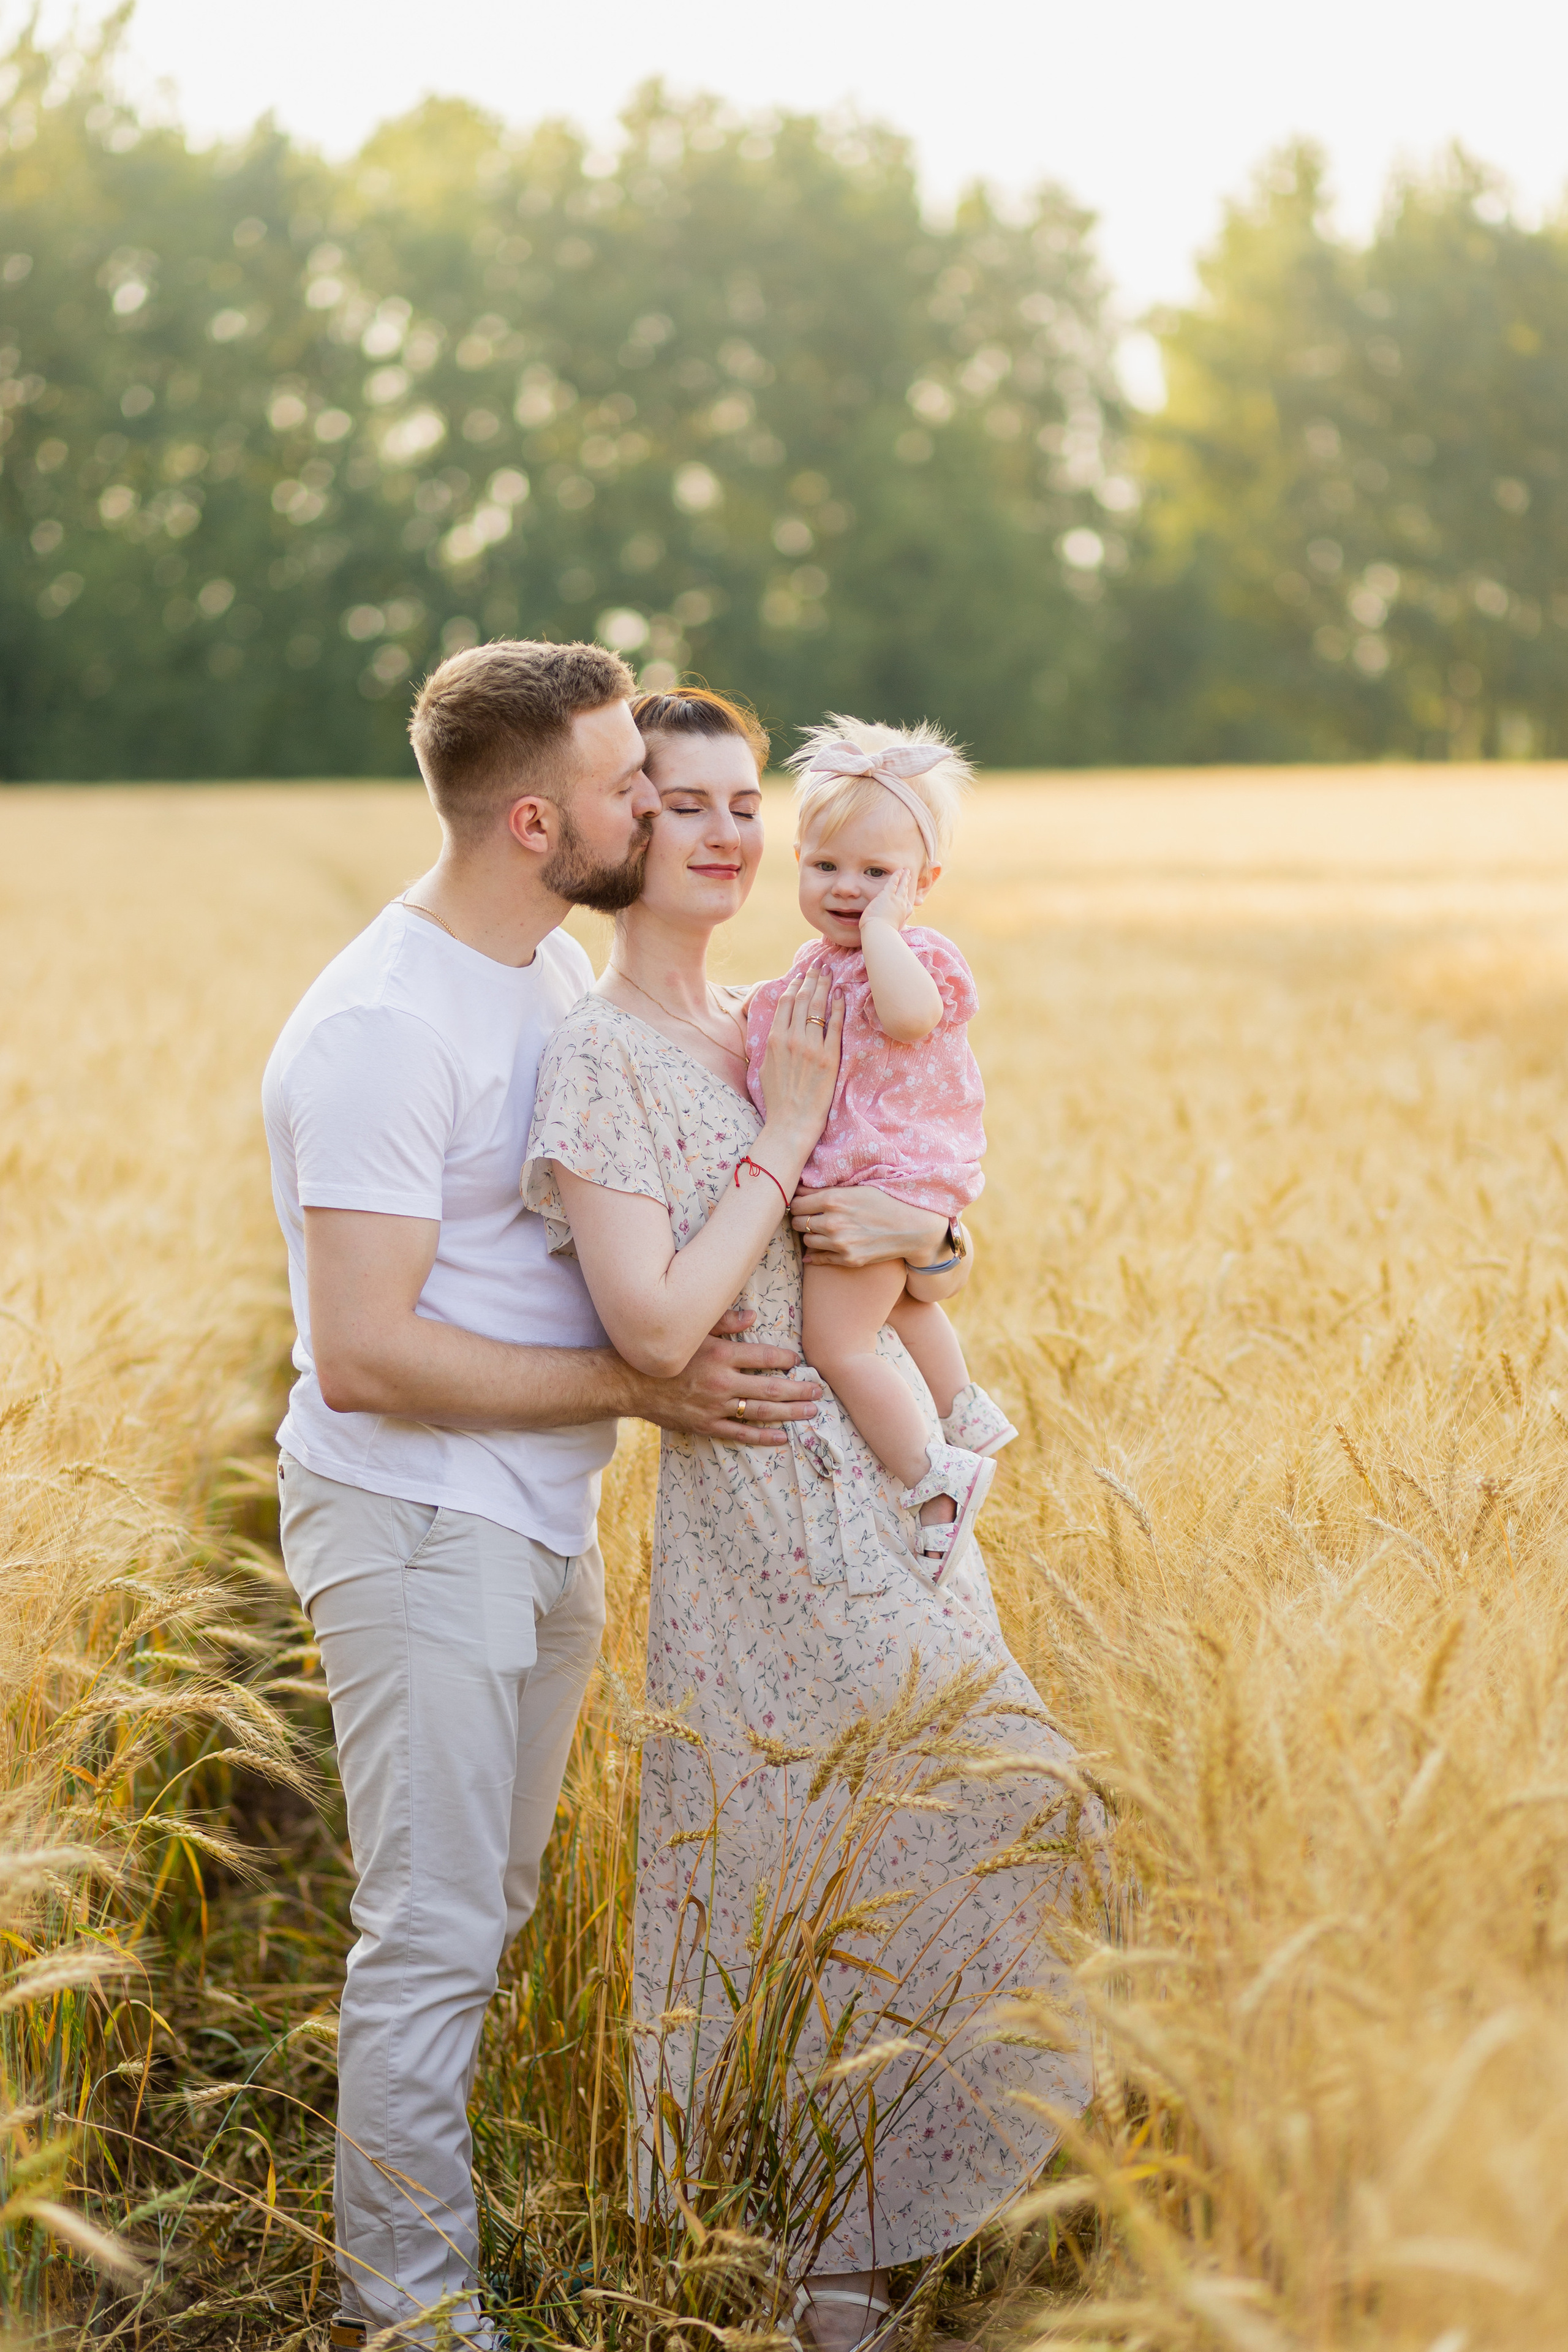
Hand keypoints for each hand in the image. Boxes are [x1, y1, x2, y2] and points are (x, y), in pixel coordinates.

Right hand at [631, 1309, 821, 1446]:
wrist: (629, 1382)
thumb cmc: (663, 1352)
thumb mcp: (692, 1330)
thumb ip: (724, 1321)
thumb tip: (753, 1316)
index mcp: (720, 1353)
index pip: (764, 1355)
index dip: (785, 1358)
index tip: (798, 1360)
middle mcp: (722, 1381)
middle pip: (771, 1387)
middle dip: (798, 1389)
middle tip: (818, 1391)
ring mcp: (715, 1406)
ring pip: (761, 1411)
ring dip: (790, 1412)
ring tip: (811, 1412)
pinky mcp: (706, 1425)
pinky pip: (740, 1433)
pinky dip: (763, 1436)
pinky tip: (782, 1437)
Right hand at [758, 964, 842, 1147]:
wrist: (791, 1122)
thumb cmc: (778, 1099)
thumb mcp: (765, 1067)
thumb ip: (771, 1045)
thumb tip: (776, 1030)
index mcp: (774, 1039)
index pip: (785, 1003)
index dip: (794, 985)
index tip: (801, 976)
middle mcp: (792, 1038)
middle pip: (803, 999)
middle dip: (811, 978)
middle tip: (819, 965)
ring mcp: (811, 1046)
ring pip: (818, 1007)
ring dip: (824, 986)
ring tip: (830, 972)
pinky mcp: (829, 1057)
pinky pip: (835, 1025)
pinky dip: (838, 1007)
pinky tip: (841, 995)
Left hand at [791, 1186, 947, 1268]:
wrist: (912, 1228)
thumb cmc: (885, 1202)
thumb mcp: (857, 1188)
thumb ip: (827, 1189)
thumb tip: (799, 1190)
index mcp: (833, 1200)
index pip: (795, 1203)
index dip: (797, 1202)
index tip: (802, 1203)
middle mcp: (832, 1222)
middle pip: (796, 1222)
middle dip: (801, 1218)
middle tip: (810, 1216)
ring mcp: (839, 1244)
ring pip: (806, 1240)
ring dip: (810, 1235)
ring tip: (822, 1229)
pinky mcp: (847, 1259)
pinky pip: (818, 1258)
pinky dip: (816, 1254)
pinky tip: (822, 1247)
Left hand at [861, 866, 916, 928]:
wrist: (879, 933)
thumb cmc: (881, 934)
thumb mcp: (888, 931)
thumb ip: (888, 927)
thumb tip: (884, 929)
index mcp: (902, 916)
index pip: (906, 904)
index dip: (906, 897)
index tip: (907, 893)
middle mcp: (902, 907)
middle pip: (905, 893)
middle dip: (907, 884)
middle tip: (909, 877)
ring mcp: (896, 900)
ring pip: (902, 886)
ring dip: (904, 877)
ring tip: (906, 871)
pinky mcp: (887, 895)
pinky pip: (894, 882)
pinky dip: (897, 875)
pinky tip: (899, 870)